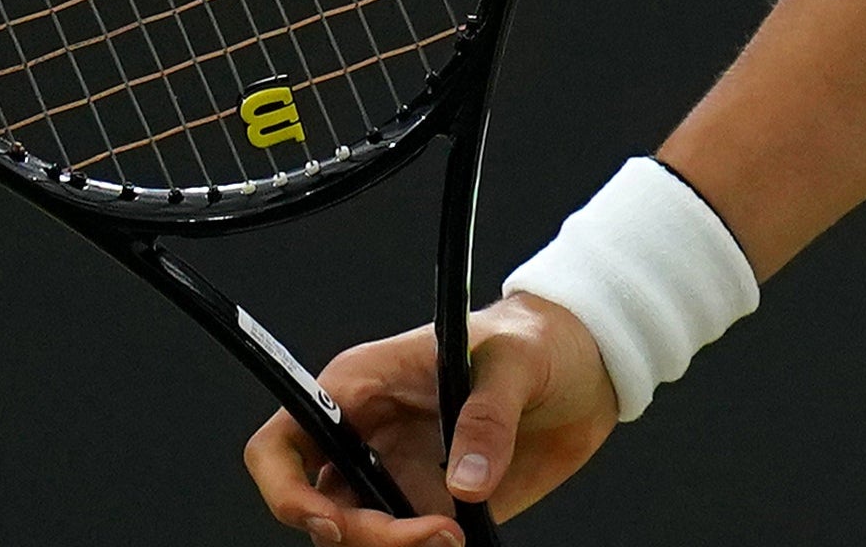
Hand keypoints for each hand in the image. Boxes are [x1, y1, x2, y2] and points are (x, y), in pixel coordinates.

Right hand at [243, 294, 616, 545]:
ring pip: (355, 538)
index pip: (281, 444)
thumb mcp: (515, 359)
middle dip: (357, 535)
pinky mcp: (432, 508)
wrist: (585, 368)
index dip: (284, 490)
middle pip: (317, 510)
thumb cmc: (534, 339)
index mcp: (361, 387)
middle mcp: (367, 439)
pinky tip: (461, 542)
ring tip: (452, 538)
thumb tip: (466, 482)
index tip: (331, 520)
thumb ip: (488, 415)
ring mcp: (396, 479)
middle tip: (424, 535)